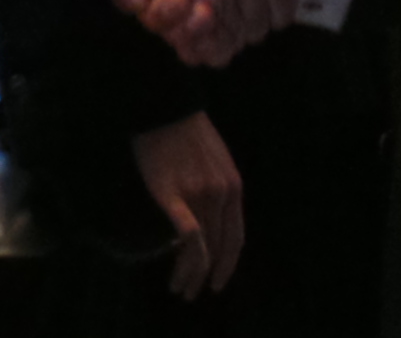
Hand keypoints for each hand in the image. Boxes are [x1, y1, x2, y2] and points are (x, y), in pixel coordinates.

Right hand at [131, 111, 243, 298]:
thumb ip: (216, 189)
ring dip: (191, 274)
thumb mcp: (215, 160)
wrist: (165, 108)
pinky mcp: (175, 195)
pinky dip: (187, 260)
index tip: (217, 282)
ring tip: (180, 288)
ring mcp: (201, 195)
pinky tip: (178, 273)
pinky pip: (189, 236)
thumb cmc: (185, 131)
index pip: (235, 237)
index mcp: (233, 186)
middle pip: (218, 247)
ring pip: (203, 247)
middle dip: (208, 275)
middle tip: (193, 292)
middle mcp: (222, 193)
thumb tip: (207, 222)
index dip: (227, 264)